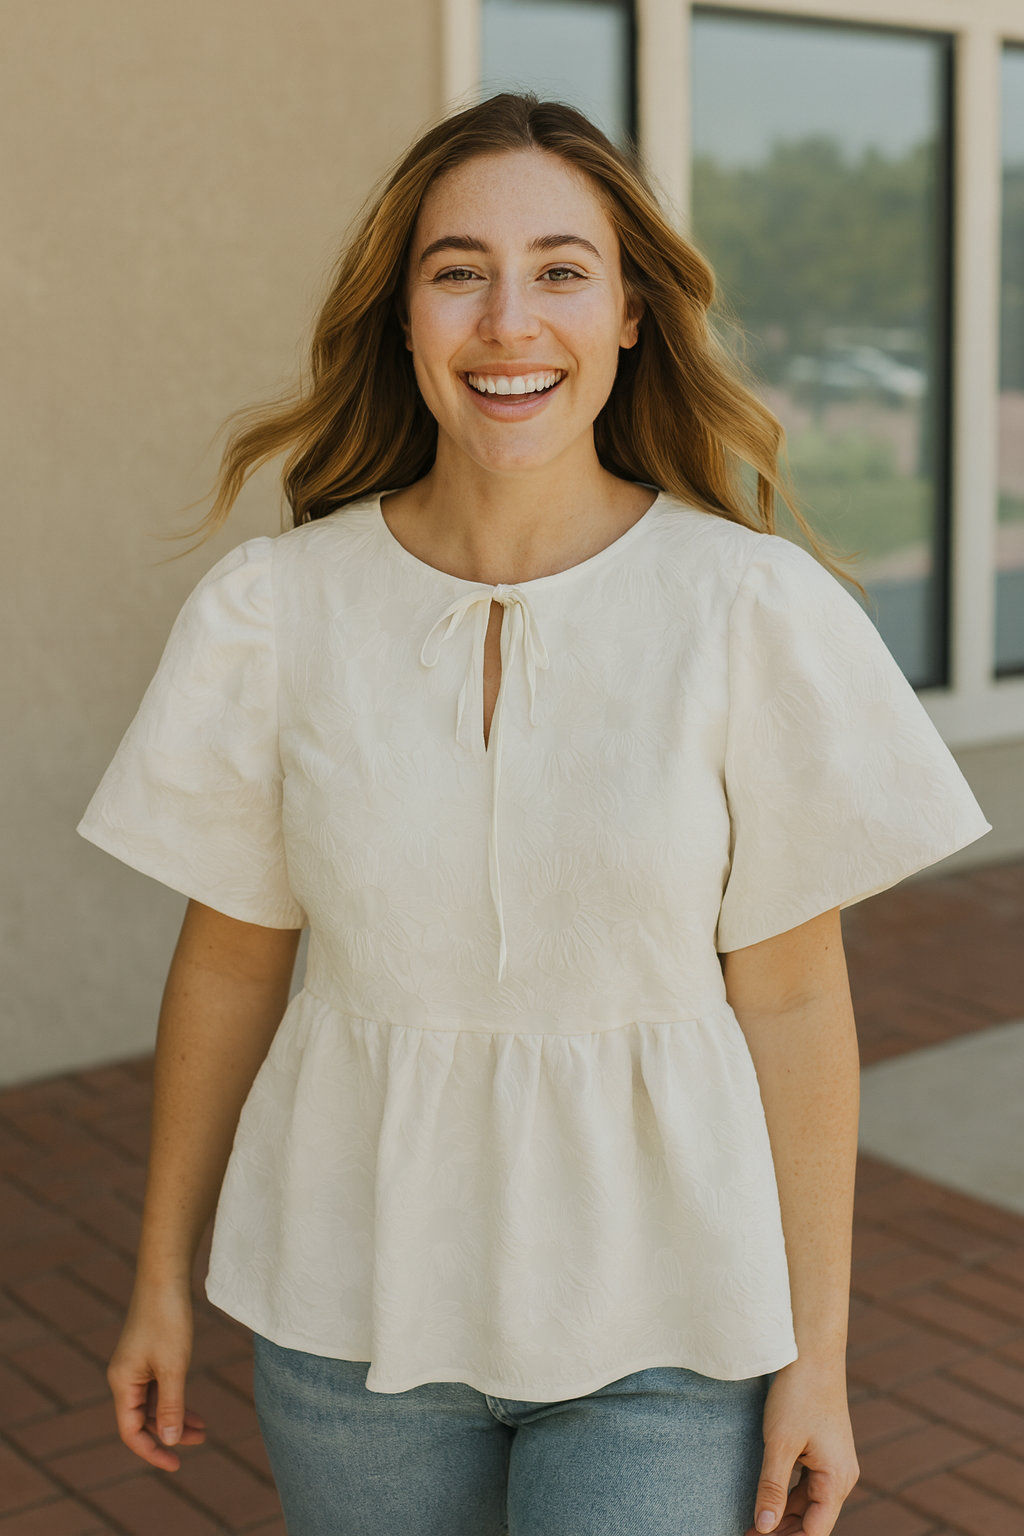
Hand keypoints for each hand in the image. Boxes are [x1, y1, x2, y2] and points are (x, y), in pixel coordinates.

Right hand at [107, 1282, 206, 1471]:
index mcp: (123, 1383)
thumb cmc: (167, 1320)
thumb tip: (169, 1440)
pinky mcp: (148, 1356)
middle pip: (144, 1420)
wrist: (165, 1279)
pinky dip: (176, 1400)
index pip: (131, 1431)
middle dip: (170, 1434)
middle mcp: (125, 1378)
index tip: (176, 1464)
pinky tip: (193, 1408)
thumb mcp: (173, 1367)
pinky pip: (159, 1388)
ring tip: (203, 1428)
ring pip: (154, 1405)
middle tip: (200, 1441)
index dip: (152, 1451)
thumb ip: (171, 1406)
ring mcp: (136, 1367)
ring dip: (176, 1418)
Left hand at [746, 1357, 858, 1535]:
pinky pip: (808, 1484)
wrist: (812, 1353)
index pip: (815, 1531)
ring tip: (752, 1525)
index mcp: (837, 1480)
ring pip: (809, 1503)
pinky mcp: (824, 1451)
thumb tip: (764, 1528)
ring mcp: (834, 1463)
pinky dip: (788, 1496)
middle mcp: (842, 1476)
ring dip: (784, 1516)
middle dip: (783, 1532)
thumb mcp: (780, 1443)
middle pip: (813, 1521)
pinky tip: (767, 1499)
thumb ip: (772, 1488)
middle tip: (747, 1534)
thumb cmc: (798, 1394)